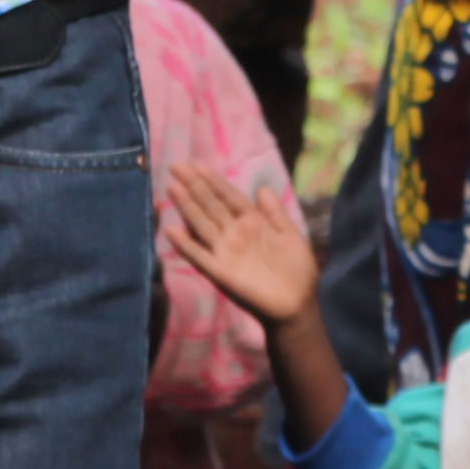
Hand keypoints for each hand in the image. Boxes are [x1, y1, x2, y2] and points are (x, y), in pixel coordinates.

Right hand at [165, 161, 324, 327]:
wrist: (297, 304)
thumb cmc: (297, 271)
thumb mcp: (290, 235)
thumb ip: (275, 213)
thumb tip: (262, 187)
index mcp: (252, 223)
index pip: (228, 196)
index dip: (213, 180)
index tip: (197, 164)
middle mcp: (235, 234)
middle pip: (211, 205)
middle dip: (195, 186)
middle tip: (176, 166)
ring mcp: (226, 252)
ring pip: (203, 224)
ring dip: (188, 207)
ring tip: (173, 188)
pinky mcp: (221, 272)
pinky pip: (199, 256)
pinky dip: (185, 245)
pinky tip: (171, 231)